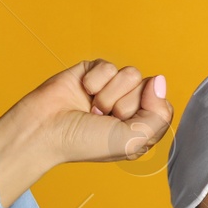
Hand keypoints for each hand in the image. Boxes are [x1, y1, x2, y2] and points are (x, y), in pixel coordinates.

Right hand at [0, 59, 174, 204]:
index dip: (147, 111)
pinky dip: (94, 81)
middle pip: (148, 87)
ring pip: (130, 74)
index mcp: (141, 126)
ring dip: (108, 94)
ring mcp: (111, 88)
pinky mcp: (94, 71)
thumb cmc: (85, 142)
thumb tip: (160, 79)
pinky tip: (82, 92)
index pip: (162, 105)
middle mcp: (129, 106)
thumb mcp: (133, 140)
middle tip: (103, 118)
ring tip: (92, 108)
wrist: (45, 130)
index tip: (126, 123)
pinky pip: (108, 65)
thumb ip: (159, 115)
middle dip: (124, 104)